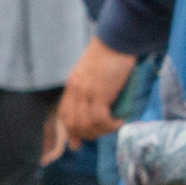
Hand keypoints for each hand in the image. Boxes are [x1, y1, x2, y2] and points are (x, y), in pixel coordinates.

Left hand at [51, 33, 135, 157]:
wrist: (117, 40)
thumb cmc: (110, 56)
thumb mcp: (92, 74)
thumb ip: (88, 91)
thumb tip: (95, 110)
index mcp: (72, 87)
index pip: (65, 116)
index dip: (71, 133)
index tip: (78, 144)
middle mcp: (76, 92)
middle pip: (75, 125)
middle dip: (88, 135)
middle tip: (103, 132)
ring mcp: (86, 93)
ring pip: (87, 124)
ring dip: (101, 131)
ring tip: (114, 126)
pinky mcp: (100, 93)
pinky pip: (100, 119)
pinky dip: (110, 125)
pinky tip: (120, 122)